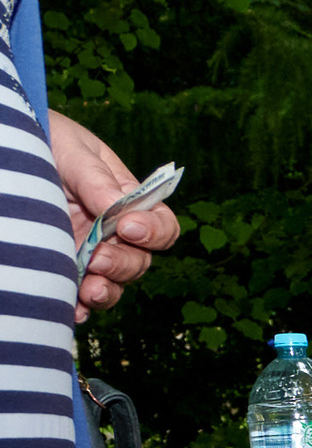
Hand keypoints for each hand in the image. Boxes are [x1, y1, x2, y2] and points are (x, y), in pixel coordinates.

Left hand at [50, 113, 179, 321]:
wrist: (7, 145)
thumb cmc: (43, 138)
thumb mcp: (72, 150)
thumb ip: (96, 180)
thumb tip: (120, 207)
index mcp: (125, 200)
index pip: (160, 225)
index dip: (154, 232)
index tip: (128, 227)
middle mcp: (112, 231)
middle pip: (138, 260)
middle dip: (122, 263)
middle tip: (96, 258)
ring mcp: (87, 251)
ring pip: (112, 282)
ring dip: (106, 290)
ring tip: (88, 290)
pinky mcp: (61, 266)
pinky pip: (78, 294)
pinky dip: (78, 306)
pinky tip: (72, 309)